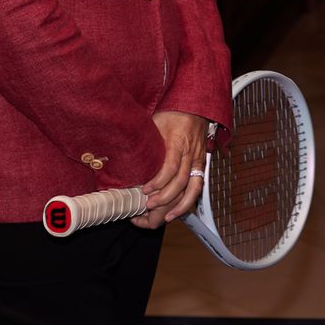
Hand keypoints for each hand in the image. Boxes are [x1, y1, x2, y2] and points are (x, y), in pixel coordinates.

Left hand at [134, 110, 208, 227]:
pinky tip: (177, 212)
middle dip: (164, 198)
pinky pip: (198, 187)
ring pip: (192, 188)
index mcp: (178, 142)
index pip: (170, 167)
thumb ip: (145, 141)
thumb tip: (124, 157)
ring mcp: (197, 160)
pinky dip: (189, 202)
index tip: (144, 190)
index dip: (157, 182)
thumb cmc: (173, 112)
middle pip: (181, 182)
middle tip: (147, 206)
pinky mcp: (200, 165)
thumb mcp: (155, 122)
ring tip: (164, 218)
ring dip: (178, 205)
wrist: (195, 107)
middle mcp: (190, 154)